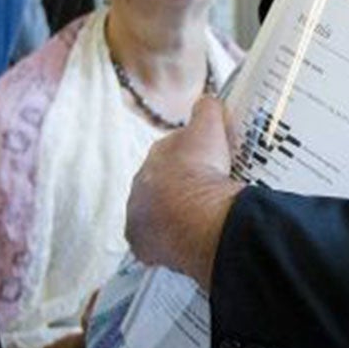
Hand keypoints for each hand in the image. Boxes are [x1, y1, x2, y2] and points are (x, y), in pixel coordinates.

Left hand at [125, 96, 241, 288]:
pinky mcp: (141, 245)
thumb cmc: (203, 172)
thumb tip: (207, 102)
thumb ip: (207, 108)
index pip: (171, 154)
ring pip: (158, 216)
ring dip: (176, 217)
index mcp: (153, 157)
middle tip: (209, 196)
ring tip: (202, 221)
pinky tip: (189, 242)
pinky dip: (171, 243)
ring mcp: (138, 217)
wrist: (200, 219)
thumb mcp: (210, 126)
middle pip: (162, 186)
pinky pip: (156, 244)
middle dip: (182, 189)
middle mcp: (138, 186)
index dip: (193, 159)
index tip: (210, 167)